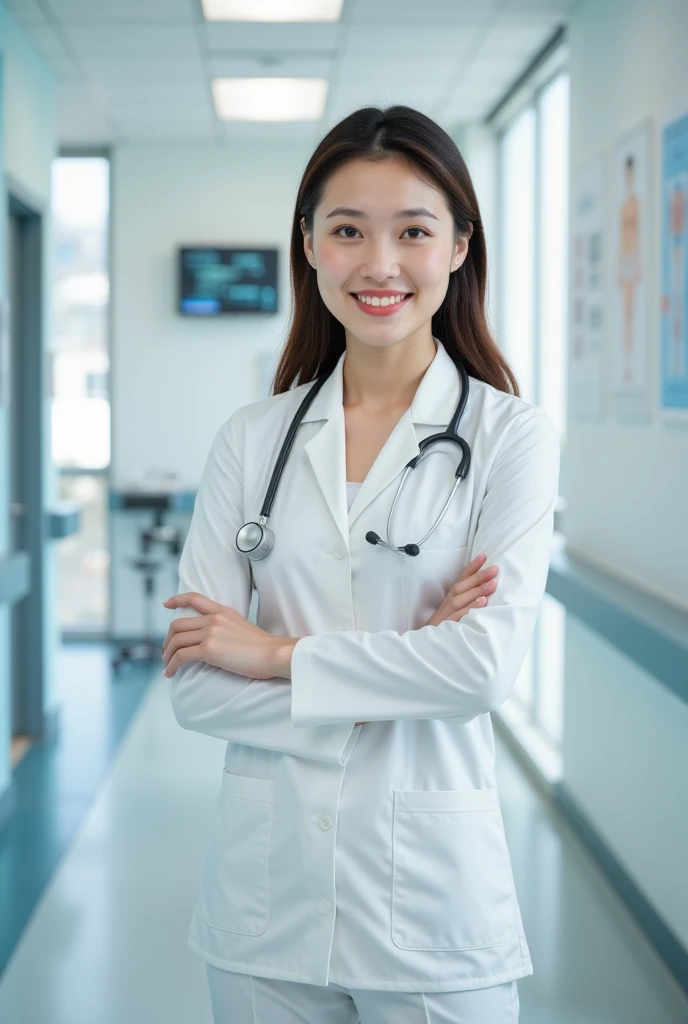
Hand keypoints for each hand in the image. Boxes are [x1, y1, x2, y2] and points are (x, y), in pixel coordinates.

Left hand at [161, 592, 286, 680]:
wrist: (274, 654)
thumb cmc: (264, 648)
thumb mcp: (243, 628)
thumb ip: (226, 628)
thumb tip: (214, 641)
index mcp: (223, 611)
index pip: (194, 598)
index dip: (176, 600)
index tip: (166, 604)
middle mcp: (213, 619)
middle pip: (177, 625)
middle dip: (167, 640)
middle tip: (167, 652)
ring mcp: (210, 633)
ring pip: (176, 641)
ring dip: (167, 654)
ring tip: (168, 665)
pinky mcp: (209, 650)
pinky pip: (181, 656)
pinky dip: (172, 665)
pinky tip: (170, 673)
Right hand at [426, 553, 498, 626]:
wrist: (425, 649)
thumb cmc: (442, 631)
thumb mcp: (453, 615)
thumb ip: (465, 605)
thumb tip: (485, 596)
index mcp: (448, 601)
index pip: (460, 580)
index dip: (471, 568)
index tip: (484, 556)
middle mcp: (446, 606)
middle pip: (461, 587)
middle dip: (478, 577)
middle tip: (495, 569)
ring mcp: (445, 616)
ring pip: (460, 600)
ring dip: (477, 590)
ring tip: (492, 584)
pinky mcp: (446, 628)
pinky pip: (459, 616)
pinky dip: (470, 609)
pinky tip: (482, 603)